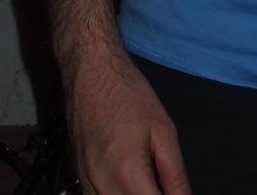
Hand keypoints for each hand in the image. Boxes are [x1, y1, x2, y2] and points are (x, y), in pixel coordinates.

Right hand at [68, 52, 190, 194]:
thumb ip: (175, 174)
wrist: (91, 73)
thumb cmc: (129, 95)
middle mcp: (102, 186)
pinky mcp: (79, 179)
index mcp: (128, 173)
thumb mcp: (164, 131)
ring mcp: (86, 184)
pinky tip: (131, 184)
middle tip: (165, 185)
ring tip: (149, 183)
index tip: (178, 192)